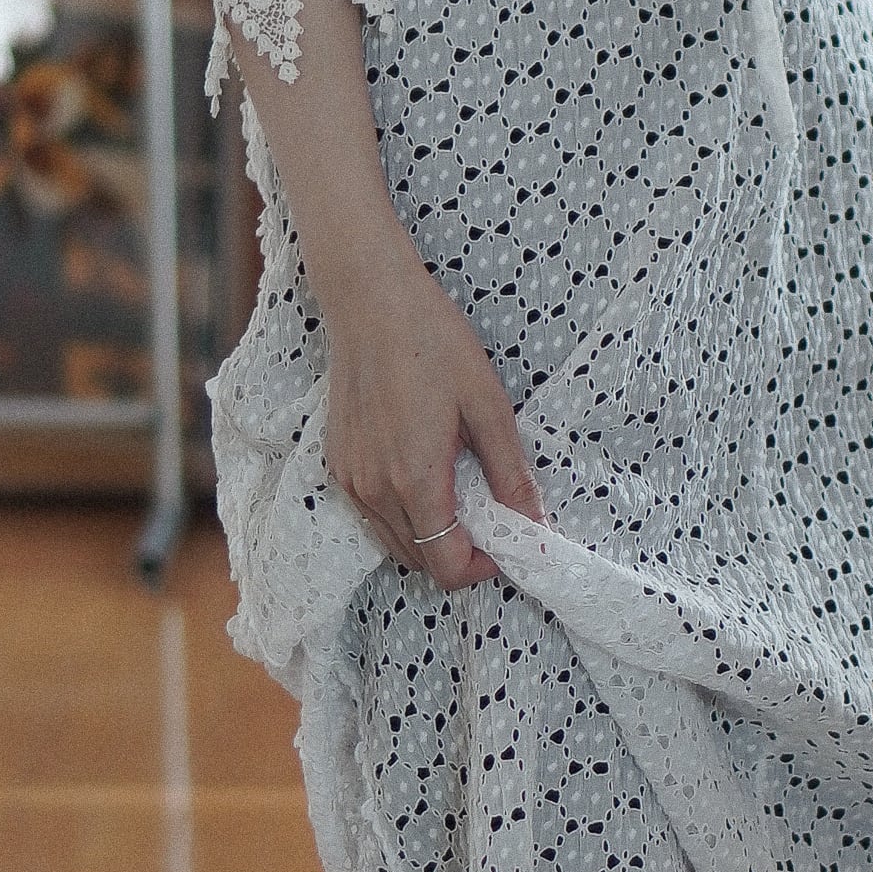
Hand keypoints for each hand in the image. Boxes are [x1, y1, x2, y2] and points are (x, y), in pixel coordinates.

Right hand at [324, 249, 543, 589]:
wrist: (371, 302)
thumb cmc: (432, 342)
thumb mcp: (488, 405)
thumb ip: (509, 472)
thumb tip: (533, 522)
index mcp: (416, 479)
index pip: (446, 566)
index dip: (481, 569)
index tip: (506, 546)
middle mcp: (375, 490)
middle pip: (420, 562)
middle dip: (458, 555)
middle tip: (489, 520)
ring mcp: (351, 479)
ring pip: (394, 542)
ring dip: (429, 538)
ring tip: (460, 496)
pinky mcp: (338, 464)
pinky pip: (373, 515)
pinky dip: (403, 516)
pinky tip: (424, 477)